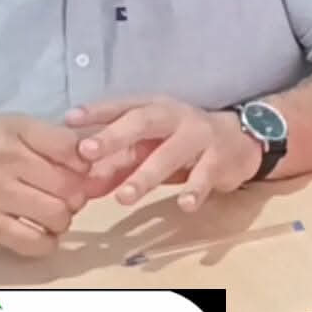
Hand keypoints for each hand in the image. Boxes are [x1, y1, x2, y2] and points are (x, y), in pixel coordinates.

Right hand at [0, 114, 93, 256]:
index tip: (80, 169)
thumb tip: (92, 159)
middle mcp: (7, 160)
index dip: (85, 162)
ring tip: (52, 214)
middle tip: (67, 196)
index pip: (72, 146)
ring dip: (64, 219)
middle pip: (71, 184)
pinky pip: (34, 242)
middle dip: (78, 194)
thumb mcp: (6, 129)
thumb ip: (46, 140)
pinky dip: (47, 242)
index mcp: (15, 130)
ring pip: (58, 214)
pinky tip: (40, 233)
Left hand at [68, 96, 260, 211]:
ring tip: (124, 198)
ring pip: (170, 154)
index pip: (122, 106)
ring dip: (146, 175)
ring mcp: (200, 136)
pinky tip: (184, 205)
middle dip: (114, 136)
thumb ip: (119, 163)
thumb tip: (81, 184)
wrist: (242, 140)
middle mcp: (176, 116)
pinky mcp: (220, 159)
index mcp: (155, 108)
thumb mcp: (152, 145)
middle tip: (87, 152)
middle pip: (143, 121)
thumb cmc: (186, 142)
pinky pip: (206, 176)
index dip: (96, 111)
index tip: (68, 120)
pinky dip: (195, 190)